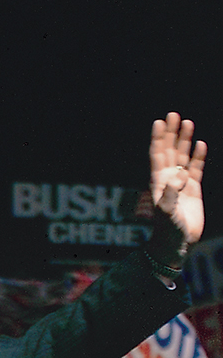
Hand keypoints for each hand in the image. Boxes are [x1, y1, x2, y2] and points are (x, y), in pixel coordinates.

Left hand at [148, 112, 206, 265]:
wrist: (178, 242)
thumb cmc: (168, 229)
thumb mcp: (167, 212)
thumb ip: (172, 193)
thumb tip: (180, 176)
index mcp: (158, 181)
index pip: (157, 155)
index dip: (158, 138)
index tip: (159, 122)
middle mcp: (168, 179)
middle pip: (169, 150)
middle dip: (171, 133)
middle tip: (174, 114)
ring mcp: (181, 183)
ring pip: (182, 156)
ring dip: (184, 140)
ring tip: (188, 122)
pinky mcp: (193, 189)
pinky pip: (196, 168)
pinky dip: (197, 156)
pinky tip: (200, 144)